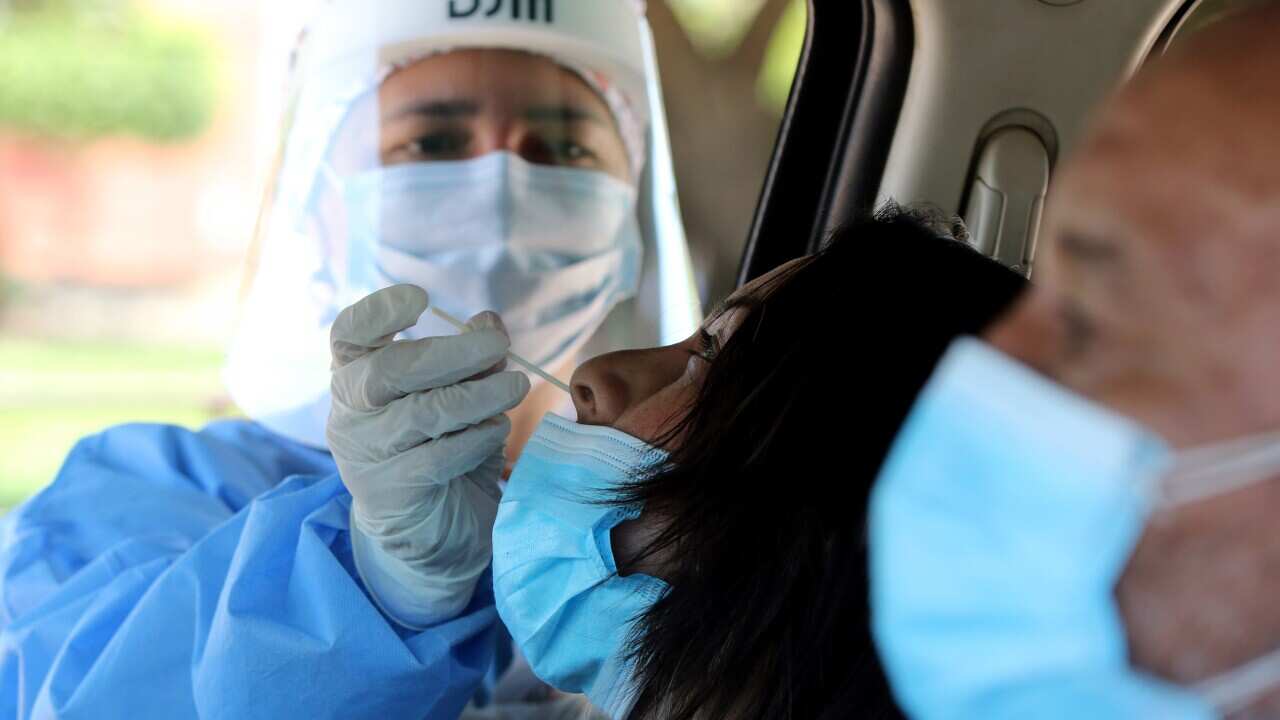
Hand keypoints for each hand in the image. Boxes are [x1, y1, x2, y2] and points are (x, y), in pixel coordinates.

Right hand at [327, 284, 529, 626]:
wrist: (431, 533)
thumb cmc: (442, 448)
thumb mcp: (459, 395)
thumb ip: (471, 358)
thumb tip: (488, 321)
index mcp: (357, 376)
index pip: (349, 335)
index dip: (378, 313)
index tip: (420, 298)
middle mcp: (350, 413)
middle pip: (388, 371)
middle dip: (450, 353)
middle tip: (499, 347)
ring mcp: (365, 456)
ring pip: (421, 414)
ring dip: (477, 396)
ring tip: (514, 387)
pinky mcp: (390, 494)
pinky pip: (437, 458)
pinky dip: (476, 439)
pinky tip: (497, 431)